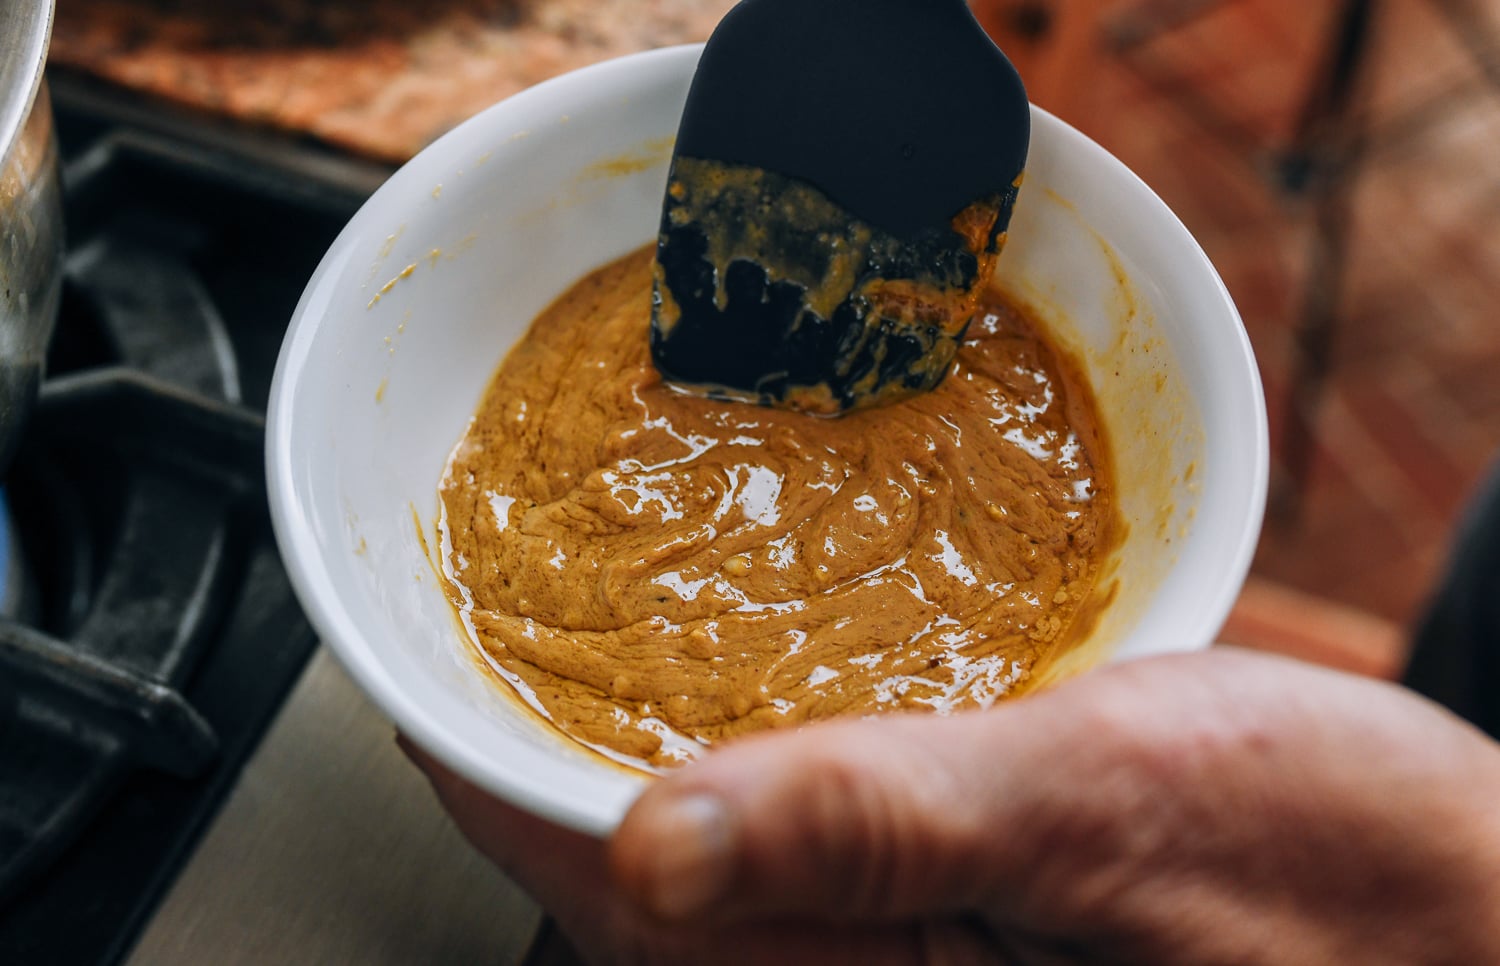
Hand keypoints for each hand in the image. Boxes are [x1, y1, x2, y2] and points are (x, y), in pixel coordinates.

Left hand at [403, 648, 1499, 963]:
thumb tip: (655, 848)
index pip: (623, 901)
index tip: (428, 686)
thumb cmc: (1343, 871)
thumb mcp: (1110, 807)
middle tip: (482, 652)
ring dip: (644, 769)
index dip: (507, 788)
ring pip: (724, 880)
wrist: (1473, 905)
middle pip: (652, 896)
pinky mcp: (975, 940)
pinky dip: (751, 778)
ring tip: (577, 671)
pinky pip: (813, 863)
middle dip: (554, 775)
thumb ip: (881, 825)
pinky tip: (745, 716)